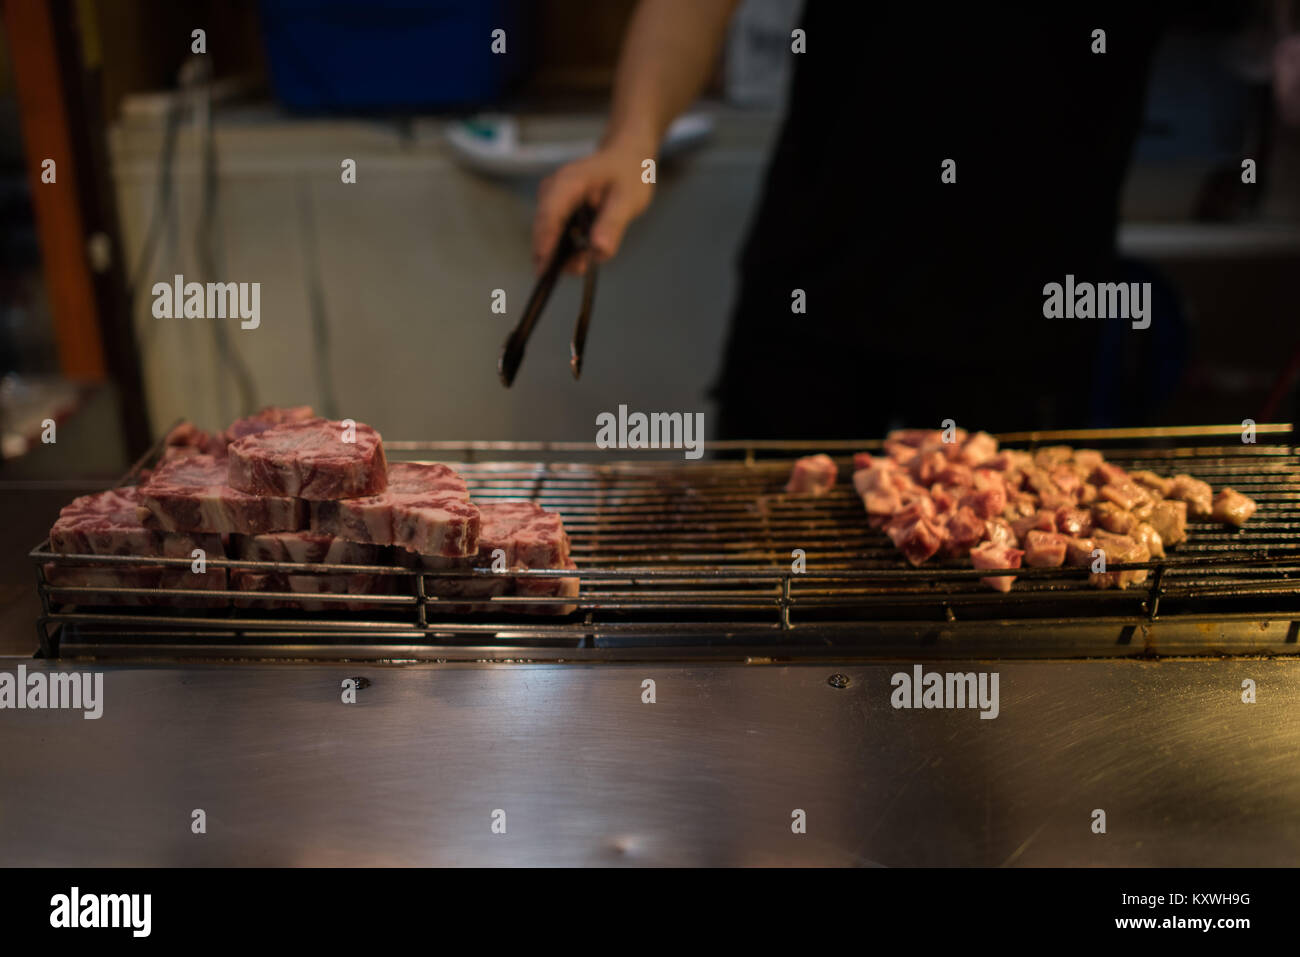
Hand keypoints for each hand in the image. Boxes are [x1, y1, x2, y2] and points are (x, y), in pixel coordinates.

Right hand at [533, 139, 654, 274]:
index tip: (544, 267)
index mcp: (569, 181)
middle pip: (543, 228)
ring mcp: (551, 200)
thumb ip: (613, 224)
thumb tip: (599, 249)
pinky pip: (555, 234)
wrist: (625, 159)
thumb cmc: (628, 174)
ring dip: (564, 254)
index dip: (545, 242)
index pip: (550, 214)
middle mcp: (553, 190)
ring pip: (548, 235)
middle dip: (556, 255)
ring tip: (587, 261)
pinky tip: (585, 252)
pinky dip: (568, 248)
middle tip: (580, 269)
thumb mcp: (629, 199)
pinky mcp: (556, 210)